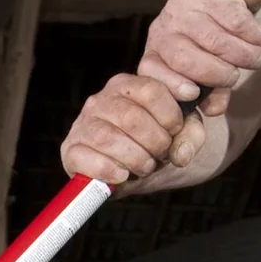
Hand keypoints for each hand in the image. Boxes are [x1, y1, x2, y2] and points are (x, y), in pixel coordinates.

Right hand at [60, 73, 204, 186]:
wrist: (131, 170)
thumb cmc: (154, 144)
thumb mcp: (181, 134)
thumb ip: (190, 136)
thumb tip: (180, 154)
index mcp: (126, 86)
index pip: (150, 91)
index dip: (170, 116)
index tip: (176, 132)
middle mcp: (100, 100)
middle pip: (132, 117)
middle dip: (155, 142)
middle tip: (161, 155)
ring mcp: (82, 124)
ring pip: (108, 138)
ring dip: (135, 158)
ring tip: (145, 167)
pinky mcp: (70, 150)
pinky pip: (85, 158)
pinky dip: (108, 170)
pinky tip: (122, 175)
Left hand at [139, 0, 260, 109]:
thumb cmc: (220, 30)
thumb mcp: (212, 62)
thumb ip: (213, 90)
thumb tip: (215, 110)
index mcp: (158, 47)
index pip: (151, 71)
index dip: (171, 86)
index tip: (194, 94)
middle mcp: (167, 25)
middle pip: (184, 60)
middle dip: (215, 74)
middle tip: (234, 76)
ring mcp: (187, 6)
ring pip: (215, 43)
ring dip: (243, 56)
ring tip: (256, 58)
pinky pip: (237, 23)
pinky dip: (254, 36)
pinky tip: (259, 38)